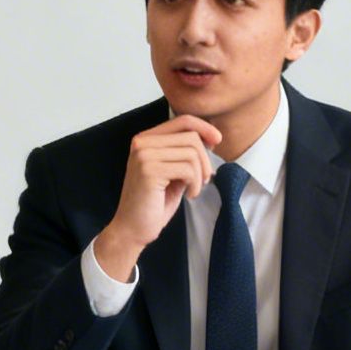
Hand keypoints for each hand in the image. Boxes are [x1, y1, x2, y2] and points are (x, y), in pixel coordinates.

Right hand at [93, 115, 221, 279]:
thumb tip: (210, 137)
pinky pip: (188, 169)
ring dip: (201, 174)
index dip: (204, 128)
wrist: (133, 229)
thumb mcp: (173, 171)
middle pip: (191, 137)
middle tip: (204, 180)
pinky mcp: (149, 171)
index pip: (182, 120)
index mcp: (146, 139)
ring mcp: (144, 155)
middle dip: (205, 160)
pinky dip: (195, 184)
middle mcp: (142, 142)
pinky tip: (189, 195)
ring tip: (194, 189)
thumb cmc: (154, 202)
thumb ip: (184, 152)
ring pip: (192, 152)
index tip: (217, 141)